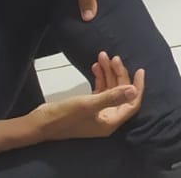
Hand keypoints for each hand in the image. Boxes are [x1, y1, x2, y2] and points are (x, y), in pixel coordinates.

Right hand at [30, 52, 144, 141]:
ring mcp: (97, 112)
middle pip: (120, 93)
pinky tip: (95, 66)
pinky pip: (99, 89)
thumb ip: (112, 97)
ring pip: (109, 89)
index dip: (138, 87)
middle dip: (118, 74)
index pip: (132, 104)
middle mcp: (107, 117)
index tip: (140, 70)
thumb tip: (134, 90)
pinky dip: (99, 78)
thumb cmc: (64, 116)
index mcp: (110, 121)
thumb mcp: (89, 104)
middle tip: (113, 57)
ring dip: (107, 73)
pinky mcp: (88, 106)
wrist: (40, 123)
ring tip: (103, 56)